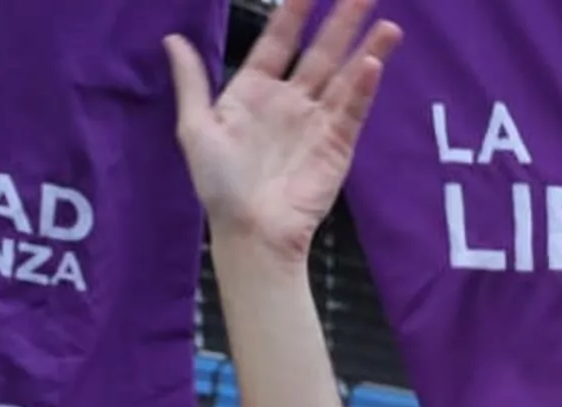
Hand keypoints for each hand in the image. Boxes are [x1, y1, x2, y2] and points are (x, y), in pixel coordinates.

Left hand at [165, 0, 400, 259]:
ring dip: (367, 48)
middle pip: (321, 51)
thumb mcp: (196, 128)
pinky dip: (364, 88)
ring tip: (389, 24)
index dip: (293, 13)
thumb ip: (192, 82)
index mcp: (255, 91)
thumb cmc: (220, 184)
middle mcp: (291, 100)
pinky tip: (373, 64)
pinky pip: (352, 110)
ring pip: (345, 75)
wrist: (251, 230)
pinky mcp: (338, 145)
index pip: (279, 41)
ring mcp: (317, 121)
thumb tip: (173, 39)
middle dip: (342, 20)